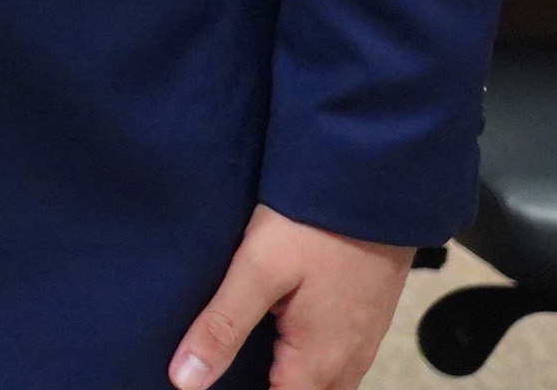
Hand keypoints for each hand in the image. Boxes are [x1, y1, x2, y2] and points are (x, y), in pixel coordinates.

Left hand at [169, 205, 412, 389]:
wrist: (371, 186)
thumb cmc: (313, 226)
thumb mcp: (256, 270)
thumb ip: (221, 327)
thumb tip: (184, 381)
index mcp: (318, 363)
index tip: (211, 386)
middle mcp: (348, 363)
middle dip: (267, 388)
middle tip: (226, 372)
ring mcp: (362, 343)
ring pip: (325, 386)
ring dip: (290, 381)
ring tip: (248, 364)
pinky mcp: (366, 320)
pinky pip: (338, 364)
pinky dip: (308, 367)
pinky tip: (280, 345)